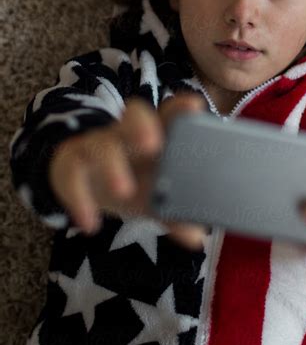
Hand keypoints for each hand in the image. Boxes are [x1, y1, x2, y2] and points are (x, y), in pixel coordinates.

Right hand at [48, 92, 208, 250]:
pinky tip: (89, 224)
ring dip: (111, 167)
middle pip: (133, 117)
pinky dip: (80, 201)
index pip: (168, 114)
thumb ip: (175, 215)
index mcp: (153, 134)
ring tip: (124, 192)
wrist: (82, 181)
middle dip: (141, 126)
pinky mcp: (70, 165)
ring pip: (100, 145)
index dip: (179, 108)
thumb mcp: (153, 198)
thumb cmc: (131, 180)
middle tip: (153, 144)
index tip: (194, 106)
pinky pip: (72, 178)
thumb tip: (197, 238)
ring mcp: (96, 145)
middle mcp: (125, 133)